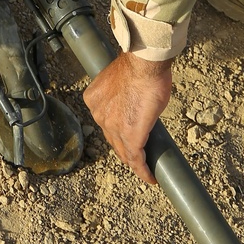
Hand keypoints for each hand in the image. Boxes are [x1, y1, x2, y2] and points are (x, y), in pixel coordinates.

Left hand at [84, 52, 172, 184]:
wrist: (143, 66)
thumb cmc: (137, 67)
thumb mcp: (120, 80)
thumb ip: (120, 94)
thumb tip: (132, 99)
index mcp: (94, 99)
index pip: (105, 121)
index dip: (116, 130)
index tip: (124, 134)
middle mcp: (99, 115)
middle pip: (112, 138)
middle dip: (123, 148)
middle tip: (135, 155)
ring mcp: (113, 128)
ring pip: (123, 151)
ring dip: (133, 161)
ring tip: (143, 169)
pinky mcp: (130, 137)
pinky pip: (136, 159)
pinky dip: (143, 170)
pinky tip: (149, 177)